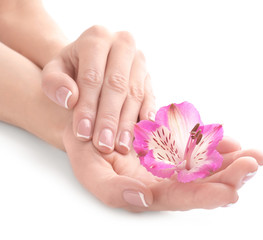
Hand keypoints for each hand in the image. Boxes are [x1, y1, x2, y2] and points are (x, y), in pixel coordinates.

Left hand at [42, 25, 154, 153]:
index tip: (83, 134)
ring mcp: (139, 59)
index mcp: (97, 38)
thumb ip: (54, 82)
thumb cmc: (72, 69)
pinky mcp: (149, 75)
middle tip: (104, 145)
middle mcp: (123, 43)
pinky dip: (146, 116)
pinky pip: (150, 97)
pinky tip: (142, 133)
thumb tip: (71, 98)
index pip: (92, 76)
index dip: (88, 107)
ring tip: (120, 146)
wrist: (92, 61)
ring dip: (127, 122)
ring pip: (135, 93)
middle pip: (116, 85)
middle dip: (109, 118)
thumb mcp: (55, 71)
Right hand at [63, 122, 262, 211]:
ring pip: (204, 164)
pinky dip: (214, 143)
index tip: (231, 191)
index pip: (179, 197)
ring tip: (255, 155)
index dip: (205, 196)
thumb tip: (143, 198)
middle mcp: (162, 178)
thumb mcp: (88, 169)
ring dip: (230, 160)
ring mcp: (169, 159)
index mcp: (145, 190)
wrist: (89, 125)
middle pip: (200, 183)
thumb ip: (111, 190)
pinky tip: (229, 141)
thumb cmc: (86, 149)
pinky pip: (197, 144)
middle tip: (253, 165)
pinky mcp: (172, 142)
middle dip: (229, 176)